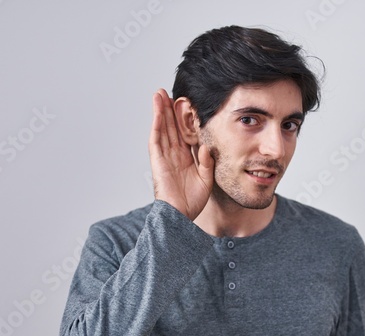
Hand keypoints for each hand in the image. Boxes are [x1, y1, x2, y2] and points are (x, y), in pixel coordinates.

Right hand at [148, 89, 213, 220]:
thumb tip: (205, 146)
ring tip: (159, 93)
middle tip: (169, 92)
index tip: (187, 103)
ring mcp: (165, 156)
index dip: (184, 119)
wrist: (180, 215)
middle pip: (171, 127)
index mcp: (186, 158)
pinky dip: (156, 123)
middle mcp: (174, 155)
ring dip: (160, 111)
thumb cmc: (192, 201)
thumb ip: (207, 162)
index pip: (184, 133)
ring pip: (162, 128)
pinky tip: (157, 110)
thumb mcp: (207, 179)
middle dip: (169, 109)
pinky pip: (157, 138)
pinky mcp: (157, 160)